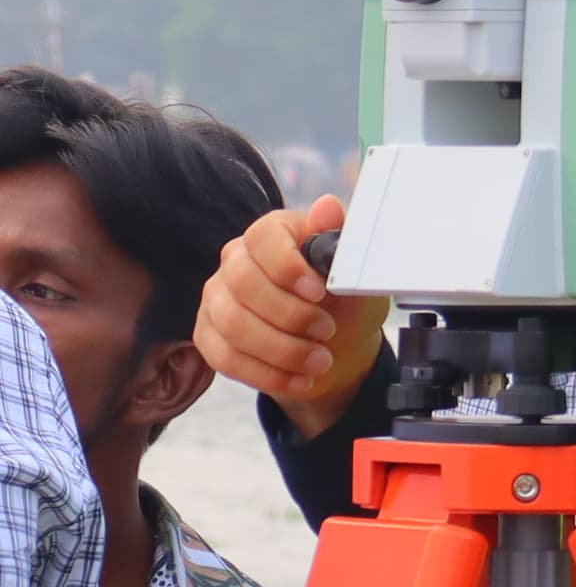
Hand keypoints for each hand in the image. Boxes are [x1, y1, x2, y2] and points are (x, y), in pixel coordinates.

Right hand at [197, 196, 387, 440]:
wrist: (336, 345)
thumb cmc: (345, 301)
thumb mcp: (356, 273)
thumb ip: (340, 241)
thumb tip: (328, 206)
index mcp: (273, 234)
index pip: (263, 238)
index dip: (288, 266)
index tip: (319, 292)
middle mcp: (236, 260)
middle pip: (243, 283)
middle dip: (289, 314)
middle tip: (327, 331)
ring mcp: (217, 297)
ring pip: (232, 324)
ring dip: (281, 349)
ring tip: (320, 361)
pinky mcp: (209, 334)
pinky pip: (224, 356)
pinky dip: (266, 374)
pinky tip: (299, 380)